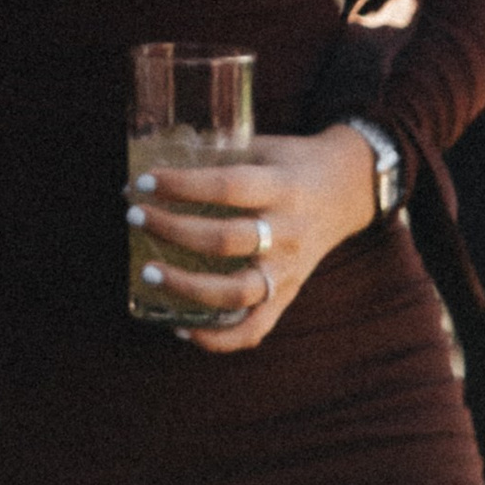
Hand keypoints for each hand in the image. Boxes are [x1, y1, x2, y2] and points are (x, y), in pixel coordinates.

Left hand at [128, 125, 379, 351]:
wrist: (349, 189)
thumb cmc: (293, 163)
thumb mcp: (263, 146)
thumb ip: (217, 154)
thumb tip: (148, 156)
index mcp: (282, 187)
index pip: (227, 187)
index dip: (183, 185)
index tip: (144, 180)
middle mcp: (287, 232)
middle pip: (225, 240)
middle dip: (172, 230)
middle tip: (135, 216)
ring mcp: (289, 269)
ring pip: (237, 292)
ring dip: (187, 287)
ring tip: (147, 272)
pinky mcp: (289, 295)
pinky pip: (255, 329)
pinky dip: (218, 338)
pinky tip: (181, 328)